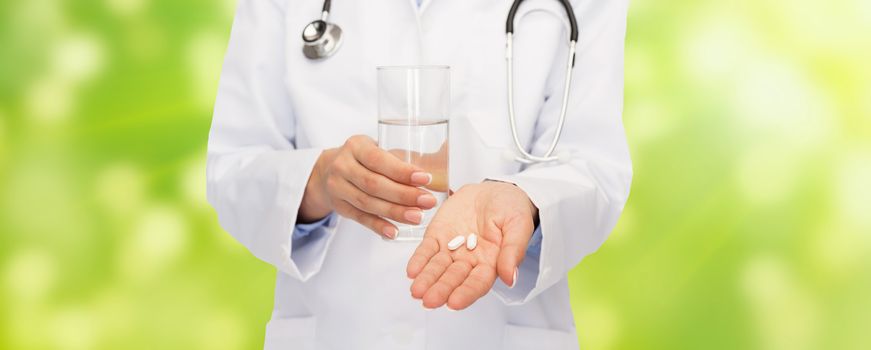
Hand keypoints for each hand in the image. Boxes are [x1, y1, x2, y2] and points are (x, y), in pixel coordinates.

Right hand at [299, 135, 436, 237]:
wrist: (327, 171)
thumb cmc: (364, 158)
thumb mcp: (380, 148)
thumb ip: (408, 155)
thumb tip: (447, 149)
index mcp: (356, 146)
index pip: (379, 160)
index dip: (402, 171)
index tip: (425, 178)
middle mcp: (343, 165)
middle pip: (374, 184)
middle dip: (404, 195)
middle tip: (428, 202)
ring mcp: (338, 188)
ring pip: (368, 203)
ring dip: (395, 212)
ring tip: (418, 217)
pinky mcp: (339, 207)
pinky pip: (360, 218)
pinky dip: (378, 226)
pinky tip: (395, 232)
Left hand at [406, 181, 537, 309]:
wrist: (494, 191)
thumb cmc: (511, 209)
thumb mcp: (519, 225)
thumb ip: (513, 251)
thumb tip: (511, 278)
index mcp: (491, 263)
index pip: (478, 282)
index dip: (466, 292)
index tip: (454, 303)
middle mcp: (469, 261)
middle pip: (454, 278)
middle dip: (441, 289)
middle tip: (429, 300)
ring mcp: (452, 250)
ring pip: (437, 268)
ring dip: (427, 279)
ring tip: (417, 290)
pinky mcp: (438, 236)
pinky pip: (426, 250)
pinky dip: (419, 260)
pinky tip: (412, 270)